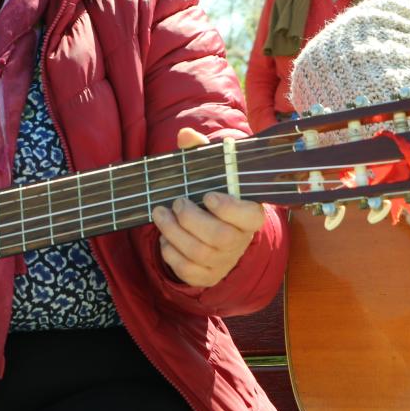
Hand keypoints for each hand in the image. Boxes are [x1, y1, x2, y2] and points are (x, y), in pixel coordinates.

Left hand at [151, 128, 265, 286]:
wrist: (216, 229)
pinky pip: (187, 270)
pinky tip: (166, 238)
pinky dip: (170, 253)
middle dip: (190, 219)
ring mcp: (224, 261)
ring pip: (198, 253)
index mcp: (250, 215)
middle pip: (218, 237)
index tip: (208, 195)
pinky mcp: (207, 275)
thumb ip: (200, 152)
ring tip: (159, 213)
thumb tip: (186, 135)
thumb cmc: (213, 195)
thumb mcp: (210, 173)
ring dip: (172, 232)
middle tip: (175, 203)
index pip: (249, 216)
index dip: (228, 208)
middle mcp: (240, 241)